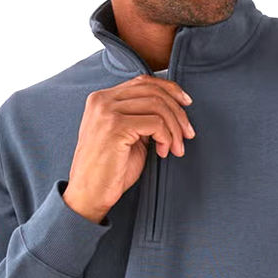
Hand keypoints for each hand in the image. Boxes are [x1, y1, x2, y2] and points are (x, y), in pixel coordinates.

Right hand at [62, 75, 196, 222]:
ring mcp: (107, 112)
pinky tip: (163, 152)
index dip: (169, 90)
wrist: (89, 194)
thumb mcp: (128, 137)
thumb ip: (142, 119)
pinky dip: (166, 138)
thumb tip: (173, 110)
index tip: (186, 105)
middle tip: (188, 134)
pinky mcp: (115, 127)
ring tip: (177, 148)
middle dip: (178, 113)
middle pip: (153, 92)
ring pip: (158, 106)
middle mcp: (102, 100)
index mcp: (102, 99)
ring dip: (175, 128)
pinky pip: (155, 123)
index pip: (143, 82)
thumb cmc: (110, 171)